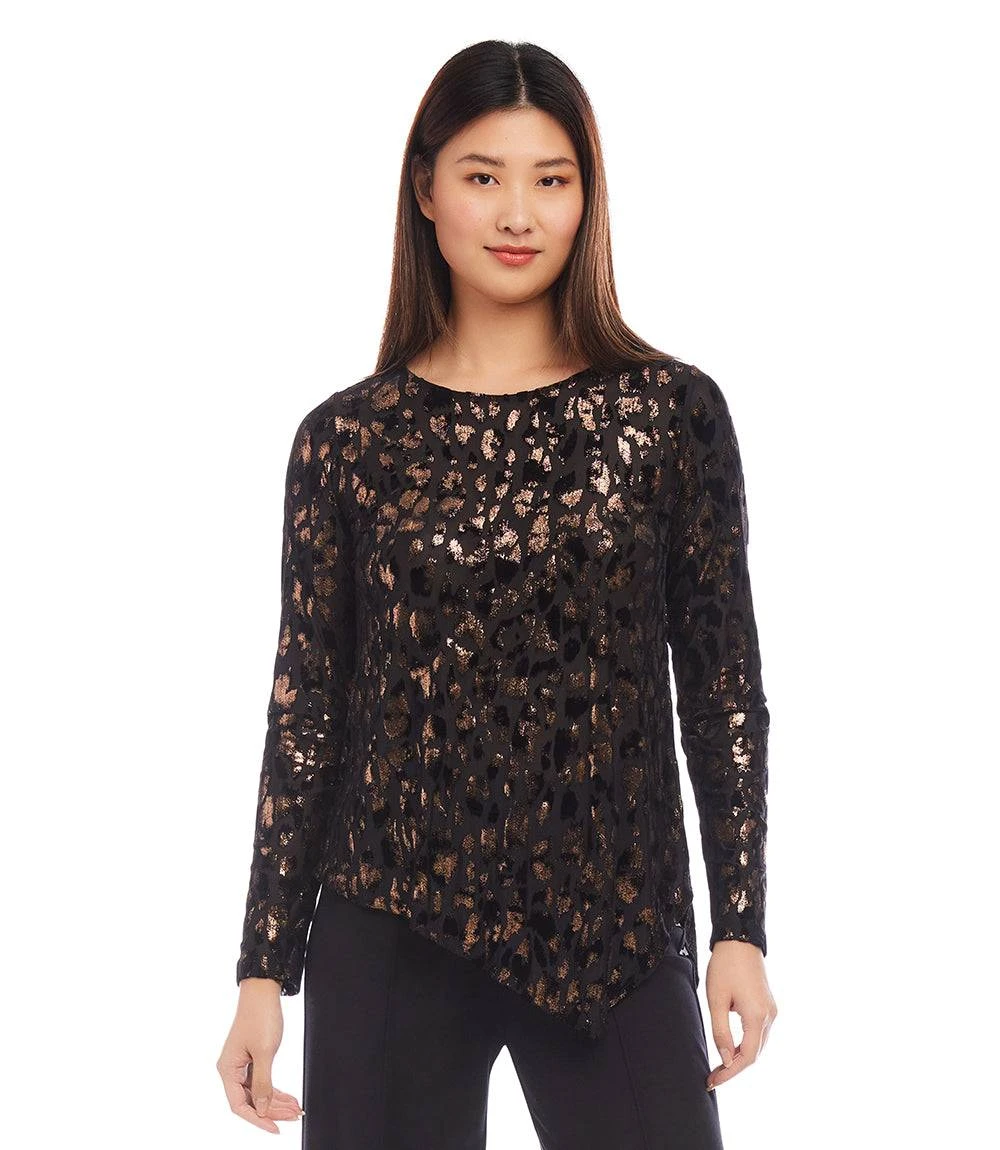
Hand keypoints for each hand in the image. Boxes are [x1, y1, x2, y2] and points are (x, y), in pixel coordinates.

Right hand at [217, 978, 304, 1132]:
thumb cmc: (260, 1016)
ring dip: (277, 1101)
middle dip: (273, 1110)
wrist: (263, 991)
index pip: (240, 1106)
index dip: (258, 1119)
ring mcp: (242, 1064)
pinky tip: (289, 1097)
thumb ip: (262, 1083)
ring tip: (296, 1109)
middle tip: (294, 1116)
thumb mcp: (265, 1052)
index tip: (276, 1128)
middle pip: (250, 1101)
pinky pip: (262, 1081)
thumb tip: (263, 1109)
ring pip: (258, 1092)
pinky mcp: (252, 1058)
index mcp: (228, 1069)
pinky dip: (276, 1090)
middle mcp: (232, 1069)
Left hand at [704, 941, 776, 1091]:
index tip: (712, 1081)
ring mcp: (771, 1011)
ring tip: (719, 1066)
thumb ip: (721, 1032)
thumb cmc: (725, 966)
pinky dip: (746, 1044)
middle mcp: (770, 1017)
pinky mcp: (768, 1005)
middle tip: (712, 1076)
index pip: (746, 1057)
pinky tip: (730, 1047)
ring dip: (740, 1057)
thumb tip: (725, 1060)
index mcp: (758, 1017)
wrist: (739, 940)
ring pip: (758, 1045)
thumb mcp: (716, 999)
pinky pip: (759, 1033)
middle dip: (734, 1068)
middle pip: (754, 1054)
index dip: (730, 1073)